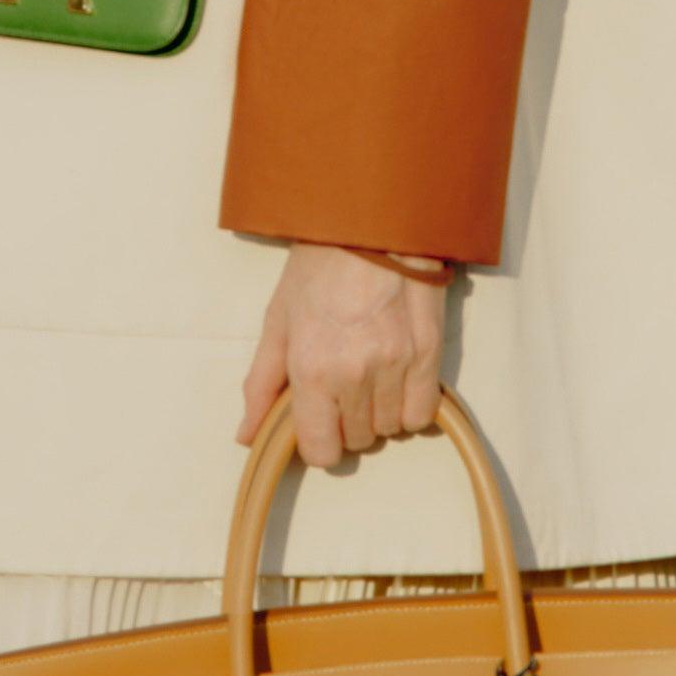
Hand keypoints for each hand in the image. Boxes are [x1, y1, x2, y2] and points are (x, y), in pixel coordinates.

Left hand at [238, 242, 447, 472]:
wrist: (373, 224)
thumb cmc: (318, 268)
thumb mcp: (278, 321)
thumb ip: (261, 384)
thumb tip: (246, 436)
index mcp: (311, 369)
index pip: (321, 452)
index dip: (319, 443)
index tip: (320, 421)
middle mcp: (354, 374)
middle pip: (358, 441)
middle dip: (348, 423)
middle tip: (343, 385)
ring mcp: (395, 366)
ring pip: (391, 429)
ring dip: (380, 413)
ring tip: (371, 375)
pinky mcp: (428, 354)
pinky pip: (422, 414)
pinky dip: (410, 407)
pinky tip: (398, 380)